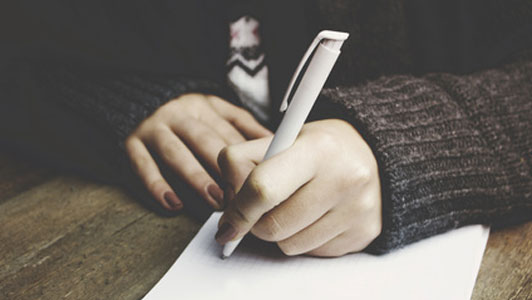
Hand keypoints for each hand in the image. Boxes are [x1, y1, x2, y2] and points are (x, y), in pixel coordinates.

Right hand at [125, 93, 271, 210]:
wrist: (138, 94)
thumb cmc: (189, 112)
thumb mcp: (217, 109)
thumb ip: (243, 125)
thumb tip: (275, 144)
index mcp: (205, 106)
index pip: (228, 132)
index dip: (244, 157)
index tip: (258, 180)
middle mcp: (180, 115)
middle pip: (205, 141)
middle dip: (224, 169)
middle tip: (241, 195)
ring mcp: (154, 128)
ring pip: (176, 153)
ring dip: (196, 177)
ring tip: (215, 200)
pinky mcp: (132, 142)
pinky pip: (142, 165)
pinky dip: (156, 185)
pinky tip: (173, 204)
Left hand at [216, 119, 381, 256]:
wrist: (375, 156)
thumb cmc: (321, 148)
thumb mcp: (283, 139)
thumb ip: (244, 161)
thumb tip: (227, 204)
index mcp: (318, 149)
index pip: (263, 189)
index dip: (238, 210)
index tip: (228, 222)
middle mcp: (344, 179)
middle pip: (272, 226)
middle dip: (257, 222)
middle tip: (264, 207)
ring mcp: (357, 211)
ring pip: (289, 246)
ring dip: (281, 232)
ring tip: (296, 205)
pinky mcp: (363, 235)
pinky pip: (312, 252)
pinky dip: (304, 238)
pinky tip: (316, 216)